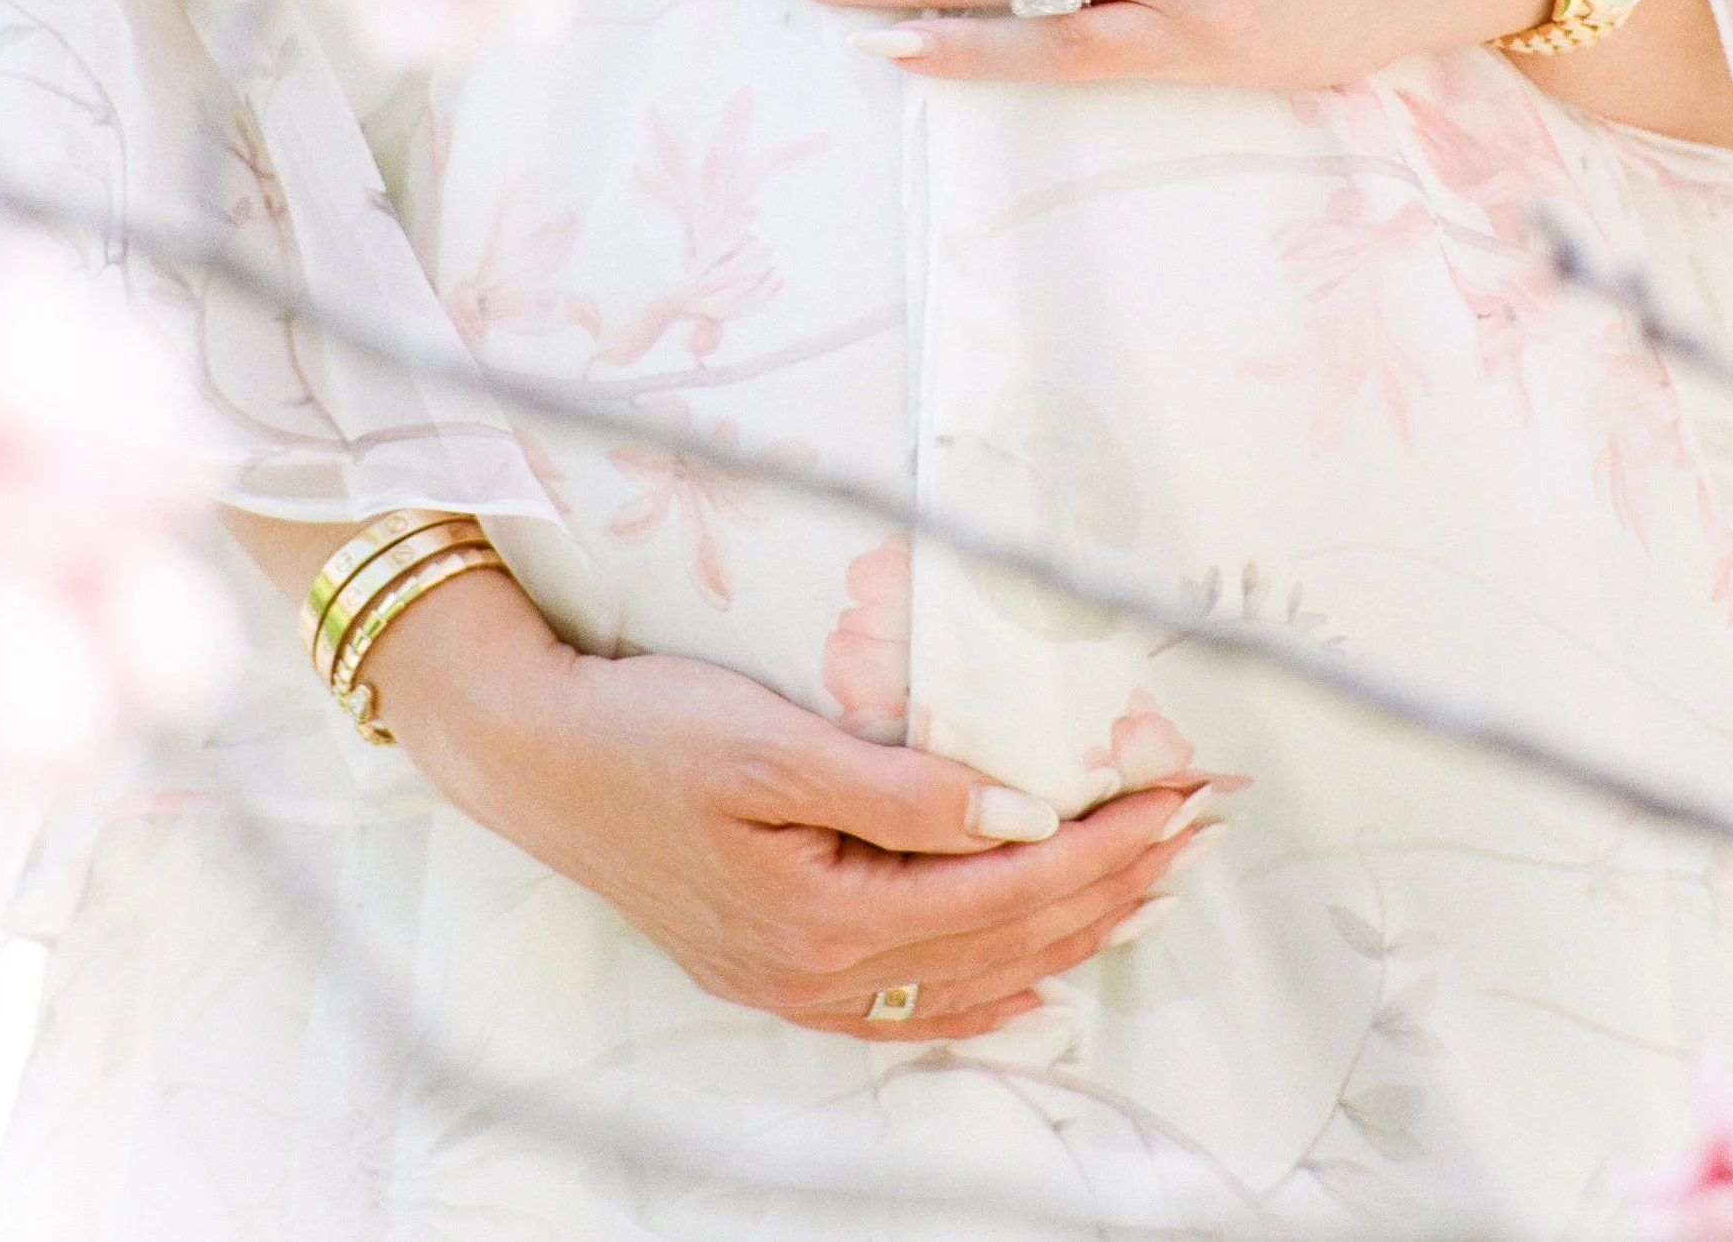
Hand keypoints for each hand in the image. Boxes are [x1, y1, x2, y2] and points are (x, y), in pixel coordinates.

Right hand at [375, 566, 1201, 1038]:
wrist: (532, 757)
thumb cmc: (646, 730)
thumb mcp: (773, 742)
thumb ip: (901, 789)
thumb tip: (1019, 817)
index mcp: (827, 915)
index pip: (1013, 885)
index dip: (1108, 843)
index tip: (1183, 795)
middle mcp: (820, 970)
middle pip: (1008, 934)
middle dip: (1114, 884)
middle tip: (1199, 830)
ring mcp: (796, 980)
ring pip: (972, 974)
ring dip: (1071, 931)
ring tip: (1150, 889)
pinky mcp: (774, 967)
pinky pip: (910, 1003)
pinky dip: (988, 988)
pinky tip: (1034, 979)